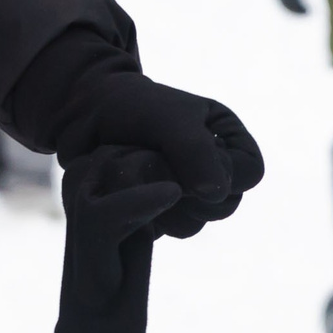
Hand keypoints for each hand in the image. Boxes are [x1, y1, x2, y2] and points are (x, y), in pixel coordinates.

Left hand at [58, 71, 264, 239]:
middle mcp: (210, 165)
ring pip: (193, 222)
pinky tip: (122, 187)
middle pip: (224, 205)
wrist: (82, 112)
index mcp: (224, 135)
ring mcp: (183, 189)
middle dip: (187, 191)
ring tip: (133, 169)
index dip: (224, 175)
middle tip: (152, 165)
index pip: (249, 172)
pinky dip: (143, 210)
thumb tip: (215, 194)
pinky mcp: (156, 206)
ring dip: (160, 201)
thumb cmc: (128, 105)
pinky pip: (162, 227)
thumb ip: (193, 150)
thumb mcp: (166, 118)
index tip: (186, 159)